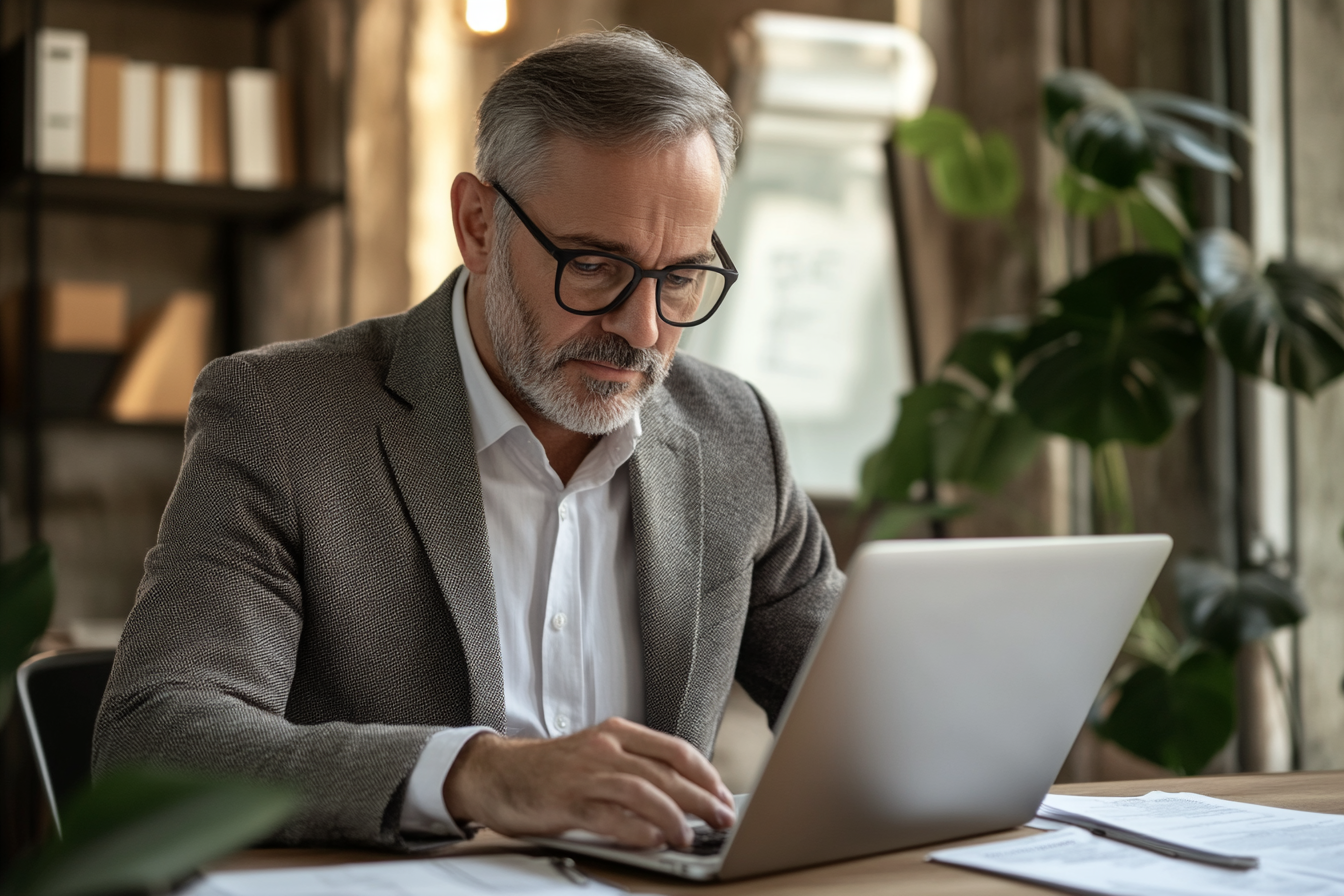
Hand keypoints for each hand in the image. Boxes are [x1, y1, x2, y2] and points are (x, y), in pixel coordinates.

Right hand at [441, 717, 735, 848]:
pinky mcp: (569, 802)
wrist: (496, 772)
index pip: (674, 749)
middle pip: (667, 772)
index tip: (722, 795)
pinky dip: (638, 830)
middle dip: (701, 798)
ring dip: (675, 817)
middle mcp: (605, 748)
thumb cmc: (550, 769)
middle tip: (722, 818)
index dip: (704, 774)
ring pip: (645, 792)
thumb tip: (679, 792)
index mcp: (617, 732)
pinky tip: (654, 840)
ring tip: (690, 836)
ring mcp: (587, 774)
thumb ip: (633, 765)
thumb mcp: (596, 752)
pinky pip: (612, 817)